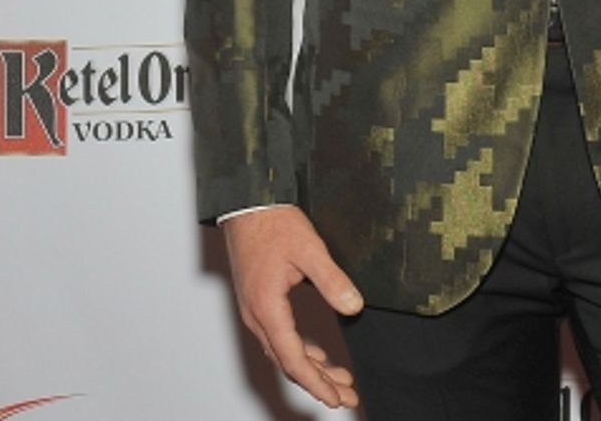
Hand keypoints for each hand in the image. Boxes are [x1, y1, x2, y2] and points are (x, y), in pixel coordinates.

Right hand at [224, 205, 363, 409]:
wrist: (246, 203)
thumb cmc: (272, 222)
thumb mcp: (309, 248)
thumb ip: (331, 279)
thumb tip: (354, 307)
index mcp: (267, 308)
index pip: (293, 359)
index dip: (316, 382)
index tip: (336, 398)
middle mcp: (257, 316)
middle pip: (288, 362)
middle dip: (318, 383)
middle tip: (346, 396)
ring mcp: (255, 310)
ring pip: (283, 352)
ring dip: (311, 369)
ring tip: (339, 380)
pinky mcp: (259, 301)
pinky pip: (279, 338)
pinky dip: (300, 352)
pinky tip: (318, 354)